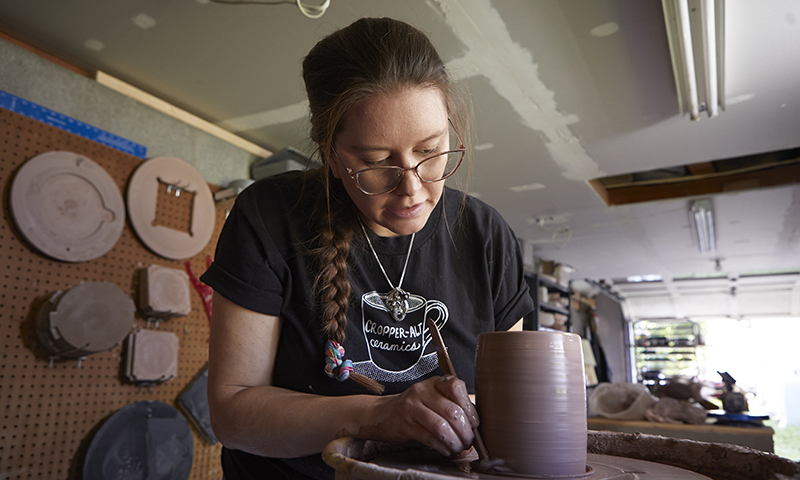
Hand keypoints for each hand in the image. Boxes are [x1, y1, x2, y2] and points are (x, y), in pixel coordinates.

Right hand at [351, 376, 479, 456]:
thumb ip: (453, 405)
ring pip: (441, 427)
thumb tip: (475, 425)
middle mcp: (423, 391)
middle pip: (451, 411)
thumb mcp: (434, 398)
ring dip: (454, 442)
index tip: (475, 423)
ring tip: (458, 448)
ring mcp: (412, 406)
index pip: (456, 388)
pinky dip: (442, 448)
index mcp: (435, 382)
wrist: (383, 413)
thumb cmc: (416, 407)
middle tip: (469, 441)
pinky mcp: (405, 424)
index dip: (470, 408)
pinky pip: (429, 438)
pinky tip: (446, 451)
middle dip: (465, 431)